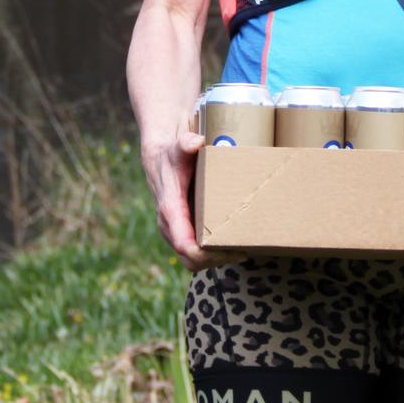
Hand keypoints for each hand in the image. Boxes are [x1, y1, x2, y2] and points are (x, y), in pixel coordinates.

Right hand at [141, 130, 243, 271]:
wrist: (160, 158)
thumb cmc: (172, 154)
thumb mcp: (179, 147)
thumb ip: (185, 144)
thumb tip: (195, 142)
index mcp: (171, 211)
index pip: (186, 247)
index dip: (208, 256)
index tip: (232, 251)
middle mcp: (170, 227)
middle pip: (192, 260)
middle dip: (217, 260)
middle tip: (243, 252)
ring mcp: (175, 231)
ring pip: (194, 260)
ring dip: (216, 259)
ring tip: (241, 249)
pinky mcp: (182, 230)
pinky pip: (195, 251)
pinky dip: (213, 252)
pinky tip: (232, 243)